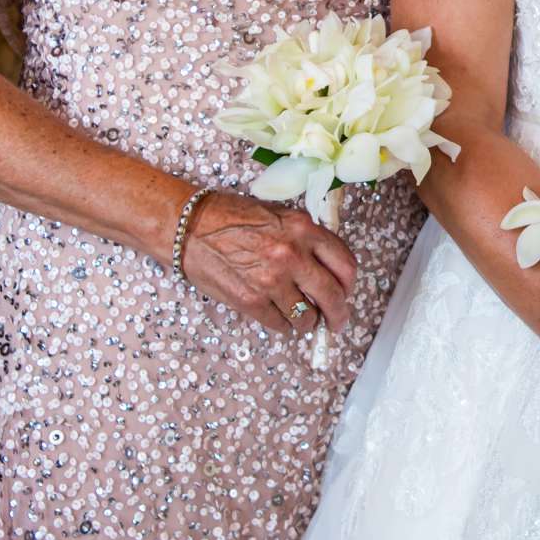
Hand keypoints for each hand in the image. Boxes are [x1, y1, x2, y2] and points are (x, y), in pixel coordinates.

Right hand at [177, 190, 357, 335]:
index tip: (346, 293)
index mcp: (304, 229)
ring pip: (306, 316)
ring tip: (301, 318)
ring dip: (307, 321)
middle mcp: (292, 255)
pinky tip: (278, 316)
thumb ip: (306, 238)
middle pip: (332, 296)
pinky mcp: (250, 301)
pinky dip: (283, 324)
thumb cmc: (232, 217)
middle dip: (338, 314)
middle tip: (336, 322)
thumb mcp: (280, 215)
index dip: (349, 285)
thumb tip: (328, 268)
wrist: (190, 227)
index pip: (345, 265)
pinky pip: (280, 324)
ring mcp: (271, 280)